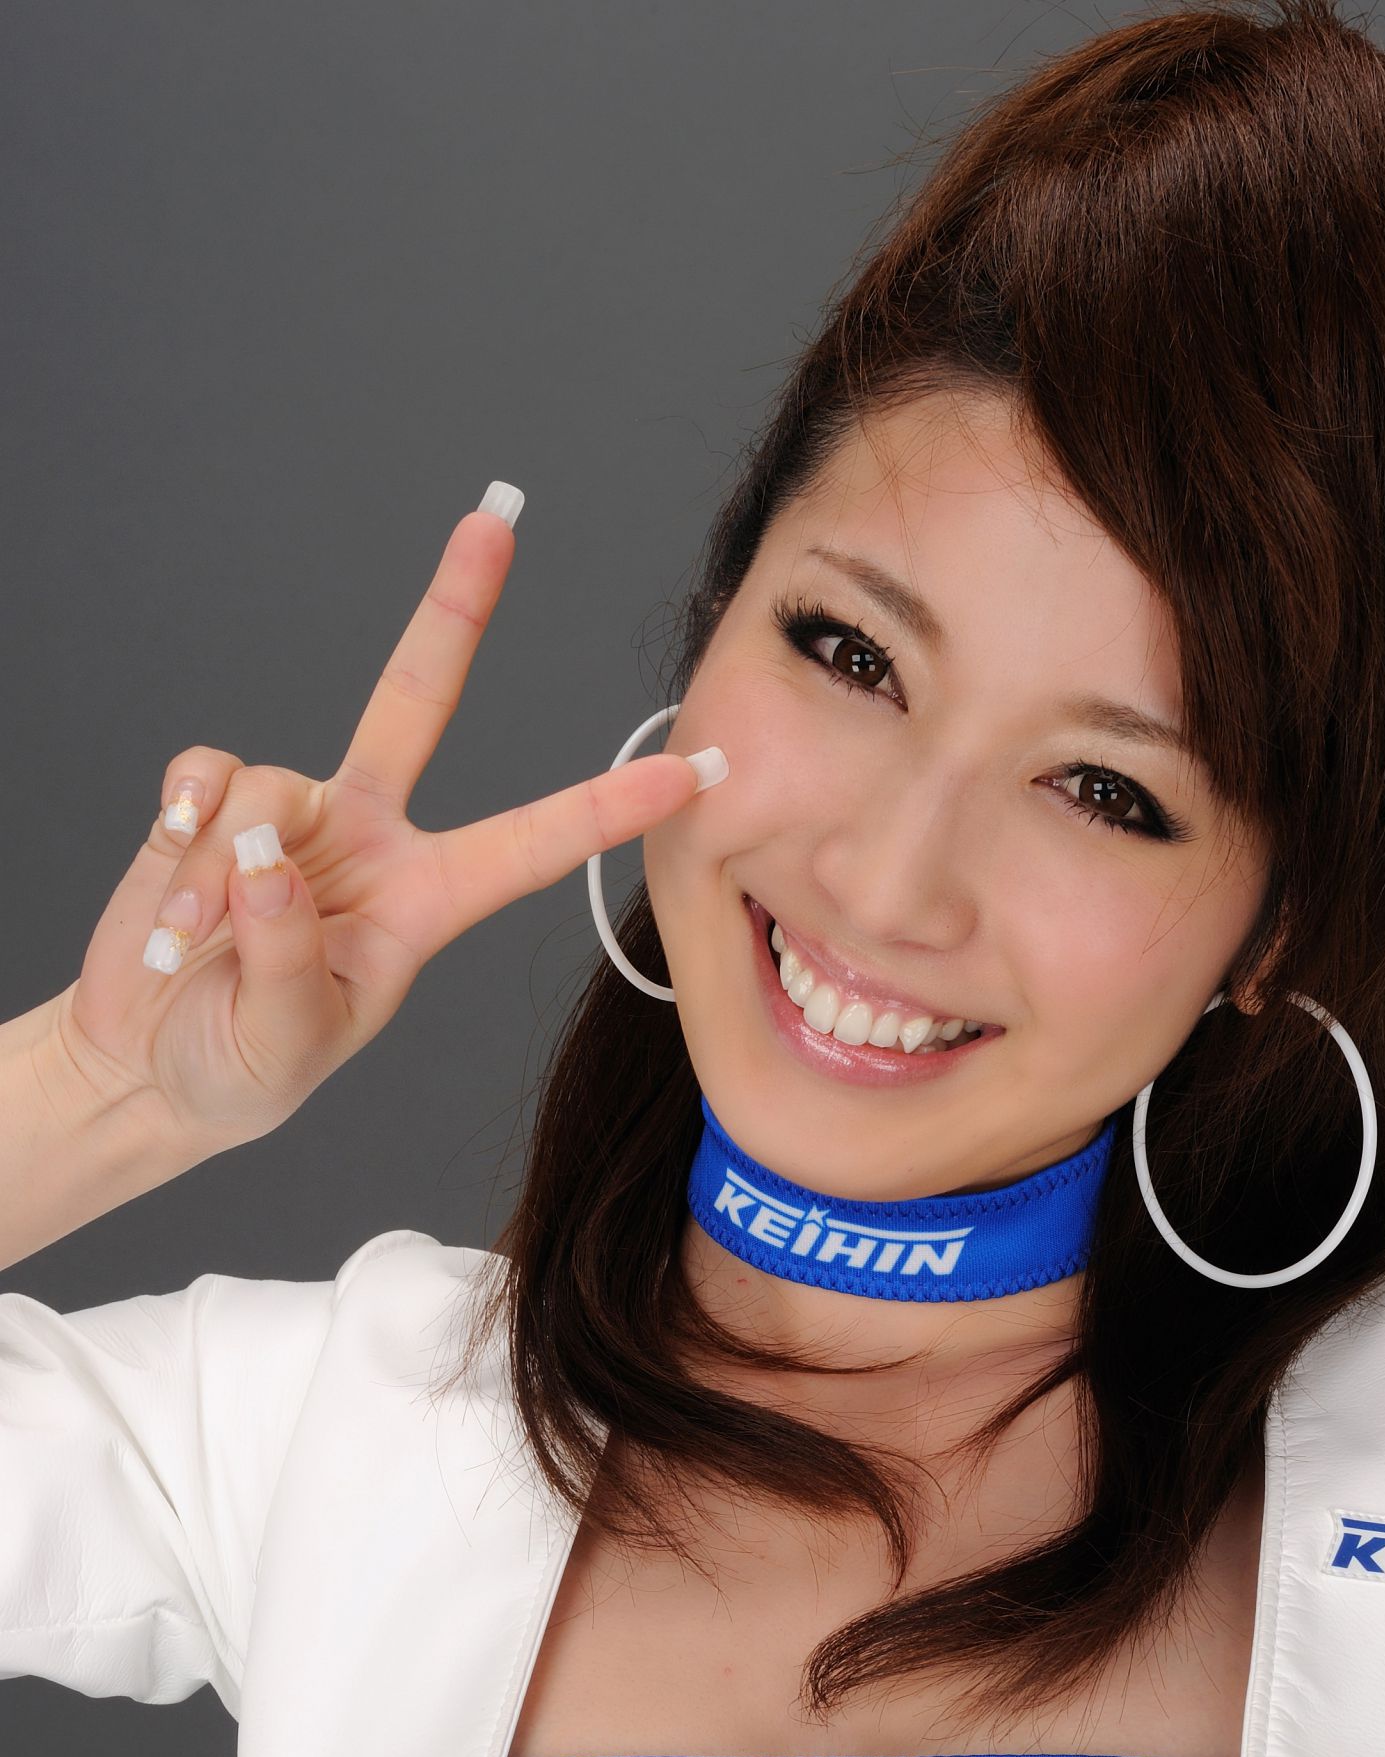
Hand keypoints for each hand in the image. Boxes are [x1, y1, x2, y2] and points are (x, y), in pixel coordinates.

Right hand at [55, 488, 722, 1156]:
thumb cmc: (243, 1067)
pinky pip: (207, 779)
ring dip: (222, 877)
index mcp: (425, 905)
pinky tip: (169, 899)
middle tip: (494, 522)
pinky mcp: (211, 807)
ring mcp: (292, 816)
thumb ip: (287, 960)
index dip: (609, 806)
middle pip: (419, 699)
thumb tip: (266, 859)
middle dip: (455, 610)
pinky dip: (184, 832)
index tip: (692, 769)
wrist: (153, 1065)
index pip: (531, 845)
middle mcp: (371, 841)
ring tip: (194, 949)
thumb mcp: (286, 1043)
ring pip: (274, 786)